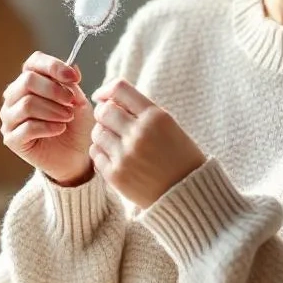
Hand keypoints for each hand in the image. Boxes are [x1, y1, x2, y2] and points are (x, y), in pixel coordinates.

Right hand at [0, 51, 94, 185]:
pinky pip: (27, 127)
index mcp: (29, 82)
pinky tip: (59, 129)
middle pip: (28, 81)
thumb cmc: (76, 127)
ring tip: (68, 117)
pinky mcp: (11, 139)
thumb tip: (72, 66)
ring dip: (53, 110)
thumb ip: (72, 85)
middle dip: (55, 90)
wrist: (76, 158)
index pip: (33, 62)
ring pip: (27, 104)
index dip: (54, 67)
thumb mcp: (78, 102)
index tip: (75, 78)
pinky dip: (48, 127)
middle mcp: (14, 97)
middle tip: (72, 103)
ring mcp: (10, 118)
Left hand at [90, 78, 205, 208]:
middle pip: (103, 110)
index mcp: (156, 117)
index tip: (103, 96)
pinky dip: (101, 153)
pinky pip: (95, 154)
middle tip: (110, 122)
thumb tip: (108, 99)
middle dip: (103, 113)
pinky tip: (115, 157)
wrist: (187, 194)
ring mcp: (126, 155)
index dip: (106, 90)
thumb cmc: (180, 157)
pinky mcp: (116, 175)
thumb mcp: (169, 126)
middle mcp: (139, 133)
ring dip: (102, 134)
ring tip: (116, 142)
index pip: (120, 89)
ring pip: (96, 132)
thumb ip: (142, 111)